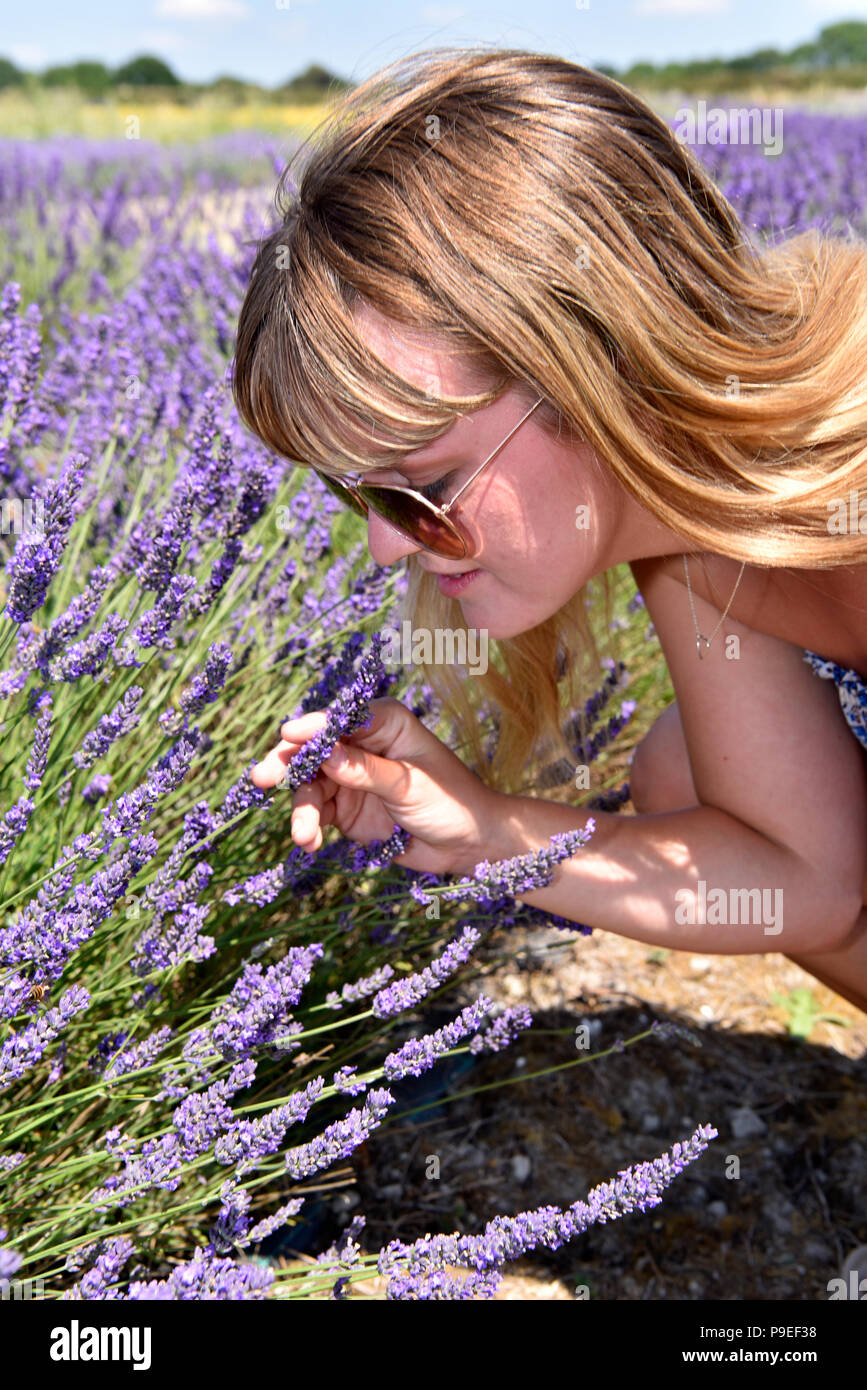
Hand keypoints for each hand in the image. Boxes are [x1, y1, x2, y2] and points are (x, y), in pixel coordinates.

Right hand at [250, 696, 505, 875]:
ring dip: (301, 807)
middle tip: (261, 777)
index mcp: (385, 723)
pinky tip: (309, 843)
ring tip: (302, 834)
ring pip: (310, 784)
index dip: (313, 726)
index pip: (341, 718)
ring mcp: (351, 776)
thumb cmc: (450, 801)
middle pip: (314, 748)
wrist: (467, 843)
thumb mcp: (409, 784)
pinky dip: (309, 826)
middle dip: (287, 763)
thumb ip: (365, 770)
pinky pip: (316, 812)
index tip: (288, 735)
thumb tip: (325, 754)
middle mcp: (362, 744)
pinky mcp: (346, 807)